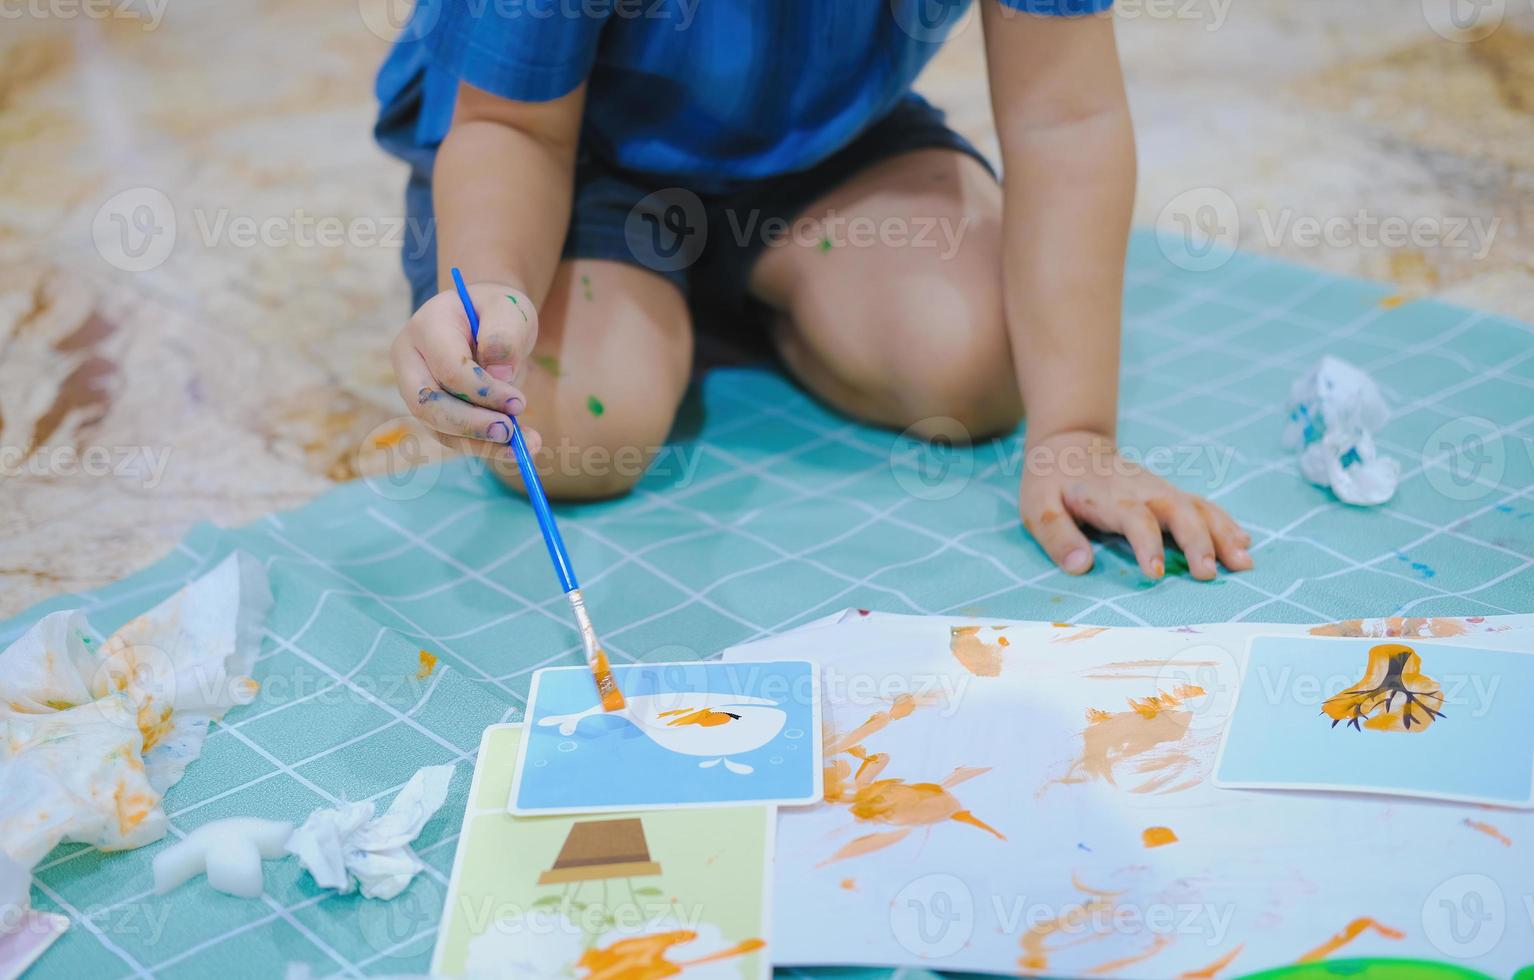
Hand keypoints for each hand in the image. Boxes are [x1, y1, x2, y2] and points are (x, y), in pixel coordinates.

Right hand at [390, 282, 541, 458]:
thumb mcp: (510, 309)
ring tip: (523, 447)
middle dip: (471, 424)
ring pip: (438, 428)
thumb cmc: (499, 312)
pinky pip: (452, 438)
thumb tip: (499, 375)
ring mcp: (415, 388)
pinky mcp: (431, 412)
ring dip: (481, 444)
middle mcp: (410, 360)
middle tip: (509, 432)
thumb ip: (505, 335)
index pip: (448, 369)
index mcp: (426, 327)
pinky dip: (484, 448)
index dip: (483, 390)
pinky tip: (516, 449)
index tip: (519, 402)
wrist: (488, 320)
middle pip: (428, 404)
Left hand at [1019, 429, 1252, 580]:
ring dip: (1222, 534)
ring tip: (1243, 563)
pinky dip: (1225, 522)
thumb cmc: (1051, 482)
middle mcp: (1141, 490)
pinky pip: (1203, 505)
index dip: (1146, 544)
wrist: (1070, 445)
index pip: (1134, 518)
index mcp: (1108, 496)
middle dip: (1197, 541)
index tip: (1155, 573)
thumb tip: (1080, 567)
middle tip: (1209, 574)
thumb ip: (1057, 536)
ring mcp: (1159, 490)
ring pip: (1197, 507)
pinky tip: (1244, 543)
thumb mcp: (1037, 508)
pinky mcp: (1169, 493)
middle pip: (1177, 510)